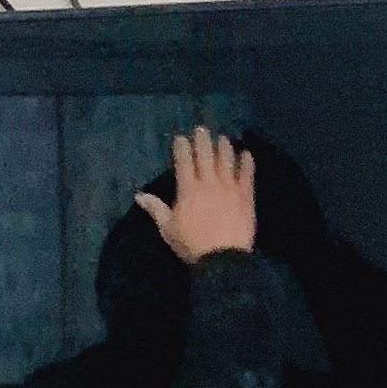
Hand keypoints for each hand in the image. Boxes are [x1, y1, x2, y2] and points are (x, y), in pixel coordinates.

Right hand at [135, 129, 255, 263]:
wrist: (223, 259)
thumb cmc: (191, 244)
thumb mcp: (168, 228)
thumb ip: (156, 209)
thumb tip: (139, 195)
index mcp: (188, 190)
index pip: (184, 163)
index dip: (182, 148)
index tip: (181, 138)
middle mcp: (209, 184)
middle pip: (205, 156)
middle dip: (203, 141)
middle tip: (202, 129)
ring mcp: (229, 189)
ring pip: (226, 162)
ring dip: (224, 148)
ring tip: (224, 138)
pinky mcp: (245, 197)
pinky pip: (247, 176)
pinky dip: (247, 164)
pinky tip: (247, 154)